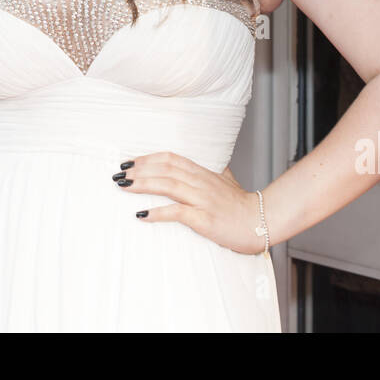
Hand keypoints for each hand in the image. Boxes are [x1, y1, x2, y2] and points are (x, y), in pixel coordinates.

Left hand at [115, 152, 267, 254]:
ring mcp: (202, 199)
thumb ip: (214, 172)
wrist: (261, 222)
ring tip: (124, 186)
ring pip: (168, 185)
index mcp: (203, 173)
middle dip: (139, 169)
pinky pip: (177, 212)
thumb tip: (207, 164)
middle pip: (165, 169)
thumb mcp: (227, 181)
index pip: (170, 158)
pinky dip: (157, 212)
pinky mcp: (204, 218)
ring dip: (143, 184)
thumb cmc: (241, 205)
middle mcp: (200, 182)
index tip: (129, 162)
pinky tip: (141, 214)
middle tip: (118, 173)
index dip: (148, 158)